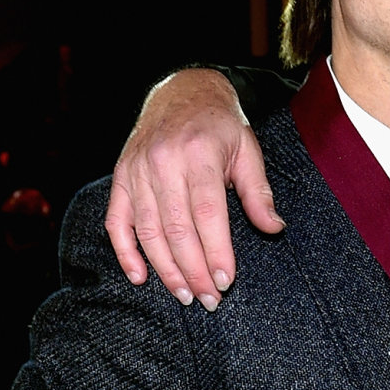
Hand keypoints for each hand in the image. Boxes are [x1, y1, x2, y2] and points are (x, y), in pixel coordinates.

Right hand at [106, 69, 281, 309]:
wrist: (181, 90)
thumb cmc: (219, 124)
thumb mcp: (248, 149)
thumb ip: (258, 192)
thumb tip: (273, 229)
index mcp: (199, 154)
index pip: (206, 213)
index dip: (216, 251)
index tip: (226, 281)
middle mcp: (163, 163)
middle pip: (176, 229)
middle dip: (194, 270)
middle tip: (209, 300)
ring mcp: (137, 171)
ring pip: (147, 231)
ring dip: (165, 269)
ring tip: (185, 295)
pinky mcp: (121, 178)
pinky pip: (116, 221)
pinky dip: (125, 252)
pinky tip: (140, 277)